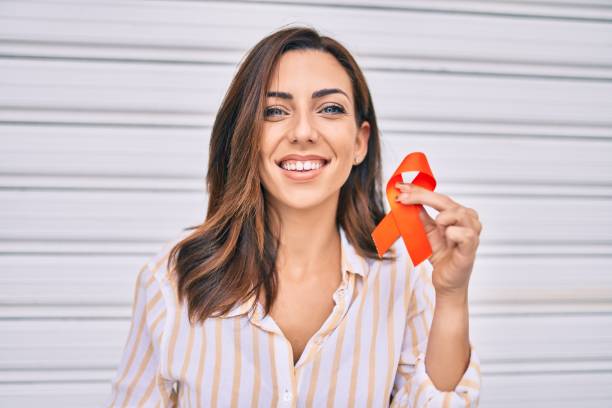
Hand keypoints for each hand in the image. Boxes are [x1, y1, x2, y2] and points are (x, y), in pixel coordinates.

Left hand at [395, 182, 481, 297]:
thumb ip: (420, 216)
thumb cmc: (441, 256)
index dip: (419, 191)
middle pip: (446, 201)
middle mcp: (468, 220)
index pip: (438, 197)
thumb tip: (408, 199)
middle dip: (421, 196)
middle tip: (402, 198)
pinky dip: (453, 233)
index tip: (400, 187)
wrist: (446, 281)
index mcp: (458, 214)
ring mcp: (472, 233)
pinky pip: (465, 234)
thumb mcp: (426, 232)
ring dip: (442, 218)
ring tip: (437, 227)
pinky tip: (448, 237)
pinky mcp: (471, 247)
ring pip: (458, 213)